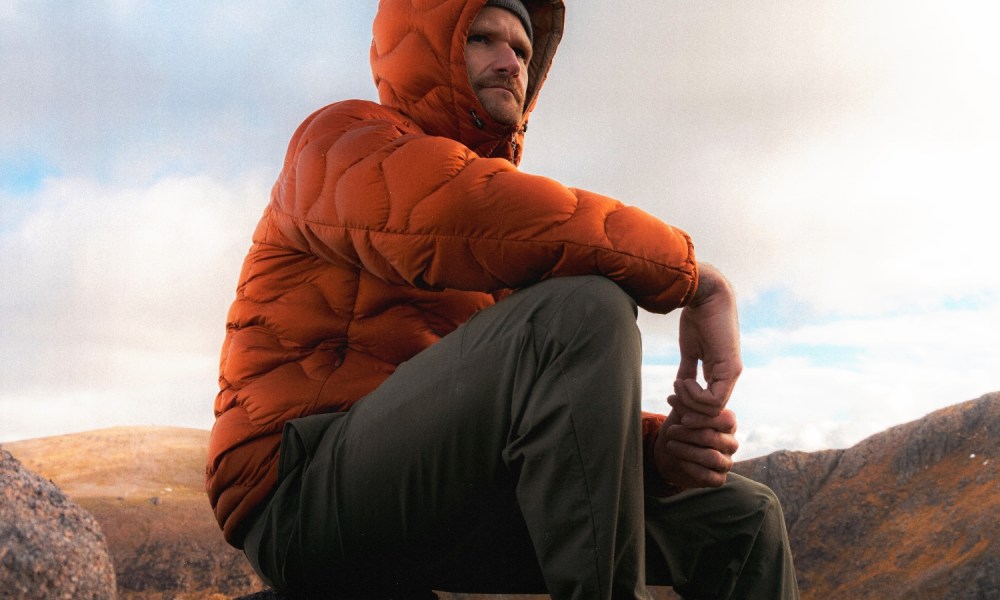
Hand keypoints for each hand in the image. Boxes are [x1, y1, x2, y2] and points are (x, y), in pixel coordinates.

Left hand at [653, 408, 738, 488]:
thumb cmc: (681, 428)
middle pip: (714, 438)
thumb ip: (682, 405)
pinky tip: (679, 460)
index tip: (683, 419)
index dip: (704, 420)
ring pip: (711, 458)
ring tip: (670, 445)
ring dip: (687, 451)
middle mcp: (731, 443)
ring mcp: (726, 462)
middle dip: (688, 434)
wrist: (672, 453)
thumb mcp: (681, 414)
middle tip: (670, 431)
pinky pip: (709, 477)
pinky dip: (691, 468)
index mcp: (728, 424)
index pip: (725, 420)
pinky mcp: (719, 479)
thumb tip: (674, 396)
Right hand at [672, 263, 741, 416]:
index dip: (690, 406)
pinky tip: (683, 381)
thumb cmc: (697, 319)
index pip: (710, 404)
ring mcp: (732, 373)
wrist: (706, 296)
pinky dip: (694, 395)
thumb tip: (680, 386)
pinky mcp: (730, 368)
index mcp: (722, 372)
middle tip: (672, 398)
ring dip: (689, 401)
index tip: (672, 398)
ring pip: (713, 408)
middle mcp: (730, 376)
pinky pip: (715, 399)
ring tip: (678, 384)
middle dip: (689, 410)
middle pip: (712, 411)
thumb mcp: (689, 350)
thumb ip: (687, 370)